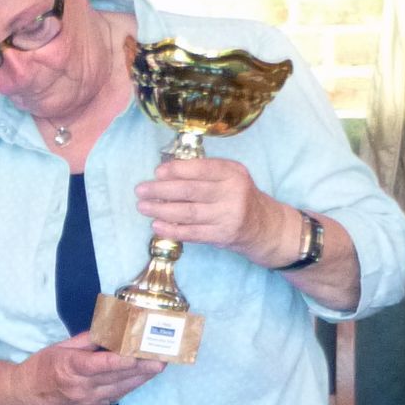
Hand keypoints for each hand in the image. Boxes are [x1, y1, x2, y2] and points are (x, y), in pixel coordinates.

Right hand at [17, 333, 163, 404]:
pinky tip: (142, 376)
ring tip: (159, 365)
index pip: (102, 364)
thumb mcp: (60, 348)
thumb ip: (87, 341)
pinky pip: (117, 395)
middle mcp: (81, 387)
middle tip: (163, 357)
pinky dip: (130, 385)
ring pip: (122, 387)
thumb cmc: (41, 367)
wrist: (25, 395)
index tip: (141, 354)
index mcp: (71, 368)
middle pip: (118, 376)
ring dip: (142, 377)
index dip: (124, 360)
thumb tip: (111, 330)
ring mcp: (88, 400)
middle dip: (142, 367)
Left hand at [134, 156, 296, 266]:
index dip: (177, 170)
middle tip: (140, 191)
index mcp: (232, 173)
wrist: (263, 225)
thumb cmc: (237, 197)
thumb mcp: (229, 178)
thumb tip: (165, 174)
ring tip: (143, 207)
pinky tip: (156, 225)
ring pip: (189, 212)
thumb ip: (204, 174)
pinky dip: (172, 229)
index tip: (157, 172)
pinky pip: (192, 233)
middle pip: (191, 191)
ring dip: (161, 210)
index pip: (202, 169)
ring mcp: (228, 215)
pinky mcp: (223, 235)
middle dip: (161, 190)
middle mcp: (232, 193)